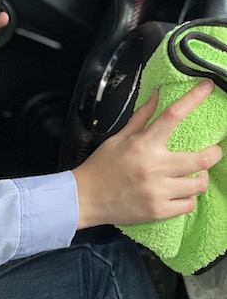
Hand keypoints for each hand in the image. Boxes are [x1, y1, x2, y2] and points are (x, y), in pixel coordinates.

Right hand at [72, 80, 222, 229]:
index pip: (172, 115)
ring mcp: (157, 191)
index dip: (193, 99)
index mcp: (143, 144)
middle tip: (214, 151)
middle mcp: (153, 167)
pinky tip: (180, 193)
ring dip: (199, 178)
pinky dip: (188, 198)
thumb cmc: (102, 166)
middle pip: (201, 159)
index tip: (207, 87)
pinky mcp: (159, 211)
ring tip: (193, 175)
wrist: (86, 198)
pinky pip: (189, 205)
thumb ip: (141, 117)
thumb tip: (157, 95)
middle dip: (214, 154)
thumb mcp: (119, 138)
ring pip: (198, 185)